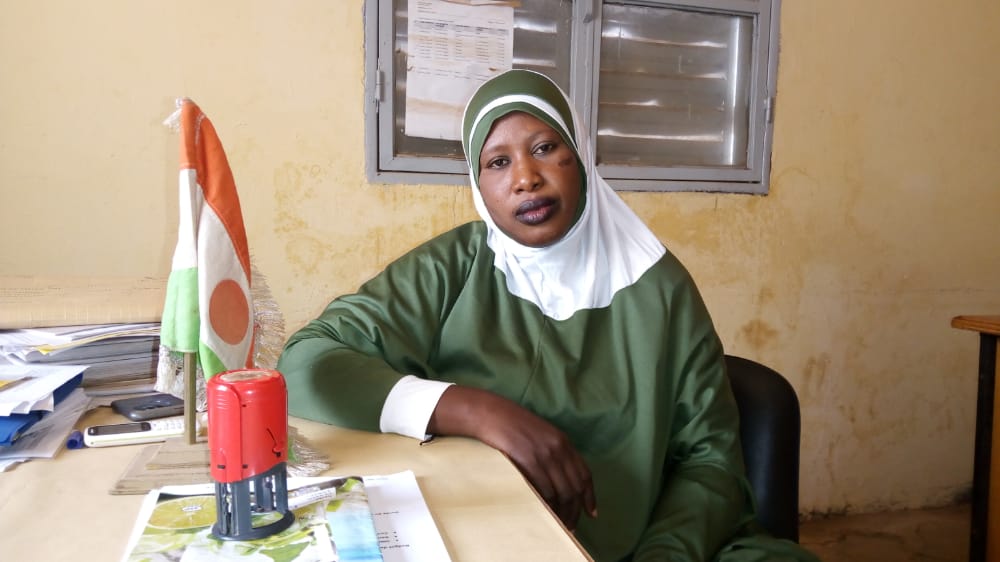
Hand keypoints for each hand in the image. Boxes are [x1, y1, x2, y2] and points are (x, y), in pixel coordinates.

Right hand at [427, 385, 596, 529]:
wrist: (491, 414)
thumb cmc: (512, 426)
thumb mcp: (540, 435)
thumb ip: (554, 452)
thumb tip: (563, 479)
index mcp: (563, 441)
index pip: (585, 474)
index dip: (590, 496)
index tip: (591, 513)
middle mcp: (558, 448)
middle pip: (575, 487)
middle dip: (575, 510)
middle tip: (570, 527)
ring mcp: (544, 455)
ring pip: (562, 492)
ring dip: (561, 512)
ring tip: (558, 525)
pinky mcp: (529, 461)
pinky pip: (544, 490)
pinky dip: (547, 505)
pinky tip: (544, 513)